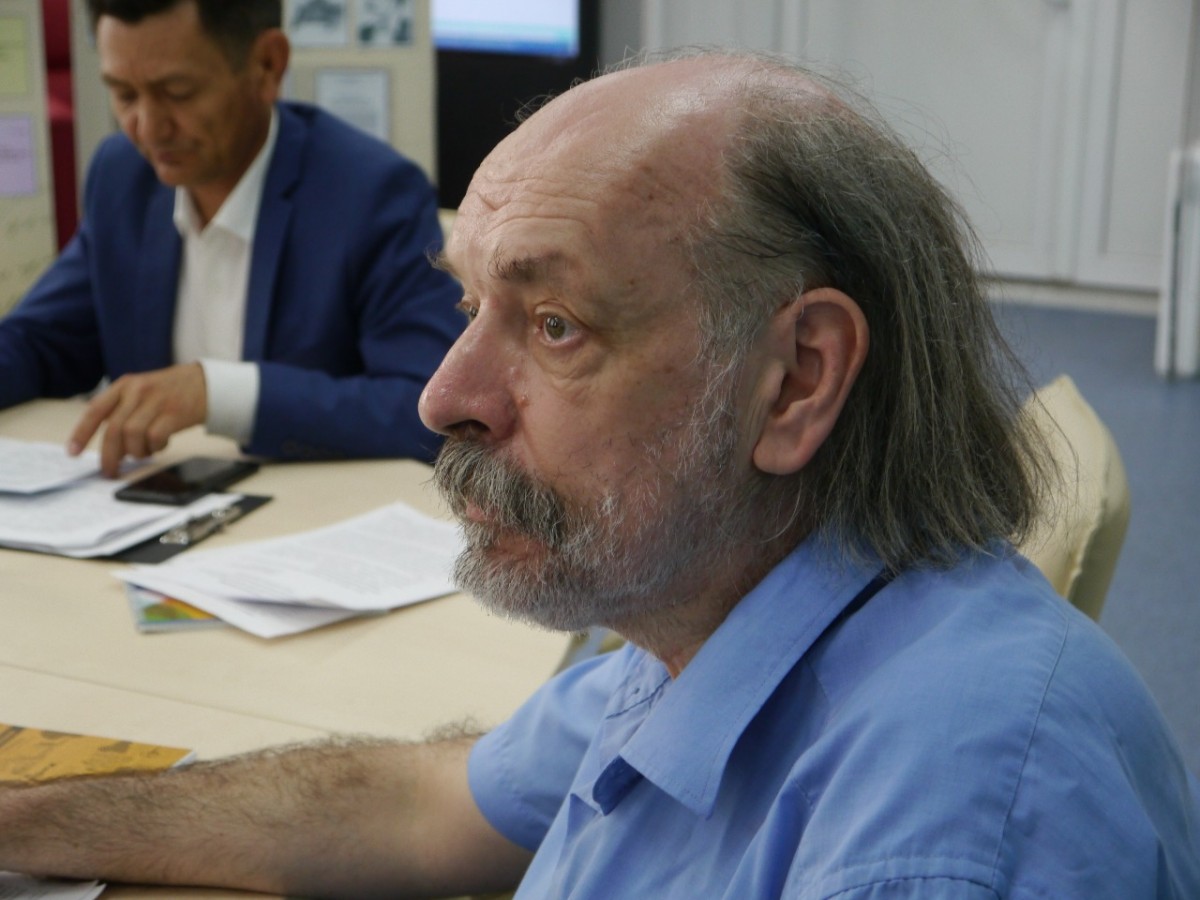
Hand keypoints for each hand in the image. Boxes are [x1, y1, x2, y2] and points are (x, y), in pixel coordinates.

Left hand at [68, 363, 207, 476]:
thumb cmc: (172, 392)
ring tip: (144, 452)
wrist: (207, 383)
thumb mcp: (142, 393)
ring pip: (133, 434)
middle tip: (110, 471)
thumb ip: (125, 413)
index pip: (96, 410)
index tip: (73, 452)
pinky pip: (155, 437)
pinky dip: (155, 447)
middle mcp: (137, 391)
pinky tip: (160, 445)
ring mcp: (157, 401)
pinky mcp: (175, 413)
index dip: (82, 432)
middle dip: (109, 455)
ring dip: (136, 451)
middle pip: (114, 428)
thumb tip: (112, 448)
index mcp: (124, 386)